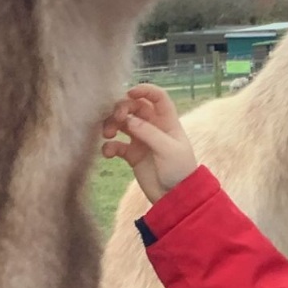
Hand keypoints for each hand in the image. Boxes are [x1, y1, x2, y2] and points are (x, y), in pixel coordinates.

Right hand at [101, 84, 197, 202]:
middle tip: (116, 119)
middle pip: (134, 107)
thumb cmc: (179, 170)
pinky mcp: (132, 154)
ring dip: (111, 125)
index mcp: (167, 121)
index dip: (144, 90)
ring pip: (122, 123)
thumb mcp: (167, 149)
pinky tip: (108, 153)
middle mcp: (153, 127)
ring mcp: (141, 140)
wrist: (175, 197)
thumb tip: (128, 119)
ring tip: (108, 135)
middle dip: (122, 108)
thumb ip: (148, 133)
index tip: (129, 93)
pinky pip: (116, 145)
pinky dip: (109, 146)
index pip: (157, 97)